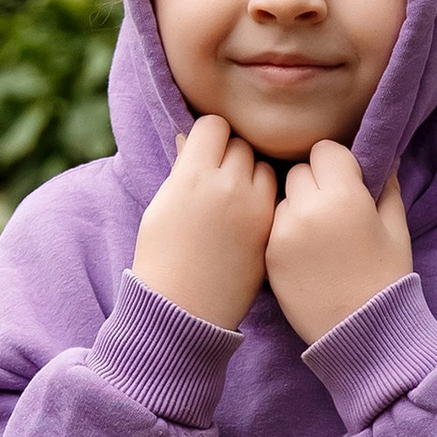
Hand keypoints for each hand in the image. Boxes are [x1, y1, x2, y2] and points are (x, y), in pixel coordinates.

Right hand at [133, 114, 276, 331]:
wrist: (183, 310)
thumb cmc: (162, 258)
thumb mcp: (161, 206)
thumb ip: (182, 169)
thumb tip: (192, 140)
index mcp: (193, 176)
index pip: (214, 126)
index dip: (207, 137)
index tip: (202, 152)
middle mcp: (229, 186)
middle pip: (240, 144)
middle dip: (228, 155)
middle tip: (216, 178)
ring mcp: (255, 209)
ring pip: (262, 167)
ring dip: (250, 174)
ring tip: (233, 198)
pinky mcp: (271, 230)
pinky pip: (274, 196)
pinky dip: (263, 199)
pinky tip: (246, 216)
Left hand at [264, 140, 413, 343]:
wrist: (361, 332)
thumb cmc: (385, 278)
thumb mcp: (396, 229)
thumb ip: (387, 187)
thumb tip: (383, 158)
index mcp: (344, 196)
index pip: (324, 150)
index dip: (336, 164)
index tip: (345, 182)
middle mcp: (308, 208)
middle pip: (299, 171)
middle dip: (314, 183)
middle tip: (331, 210)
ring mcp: (283, 232)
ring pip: (283, 199)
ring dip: (297, 207)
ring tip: (317, 236)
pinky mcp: (268, 255)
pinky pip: (273, 226)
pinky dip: (286, 232)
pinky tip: (305, 255)